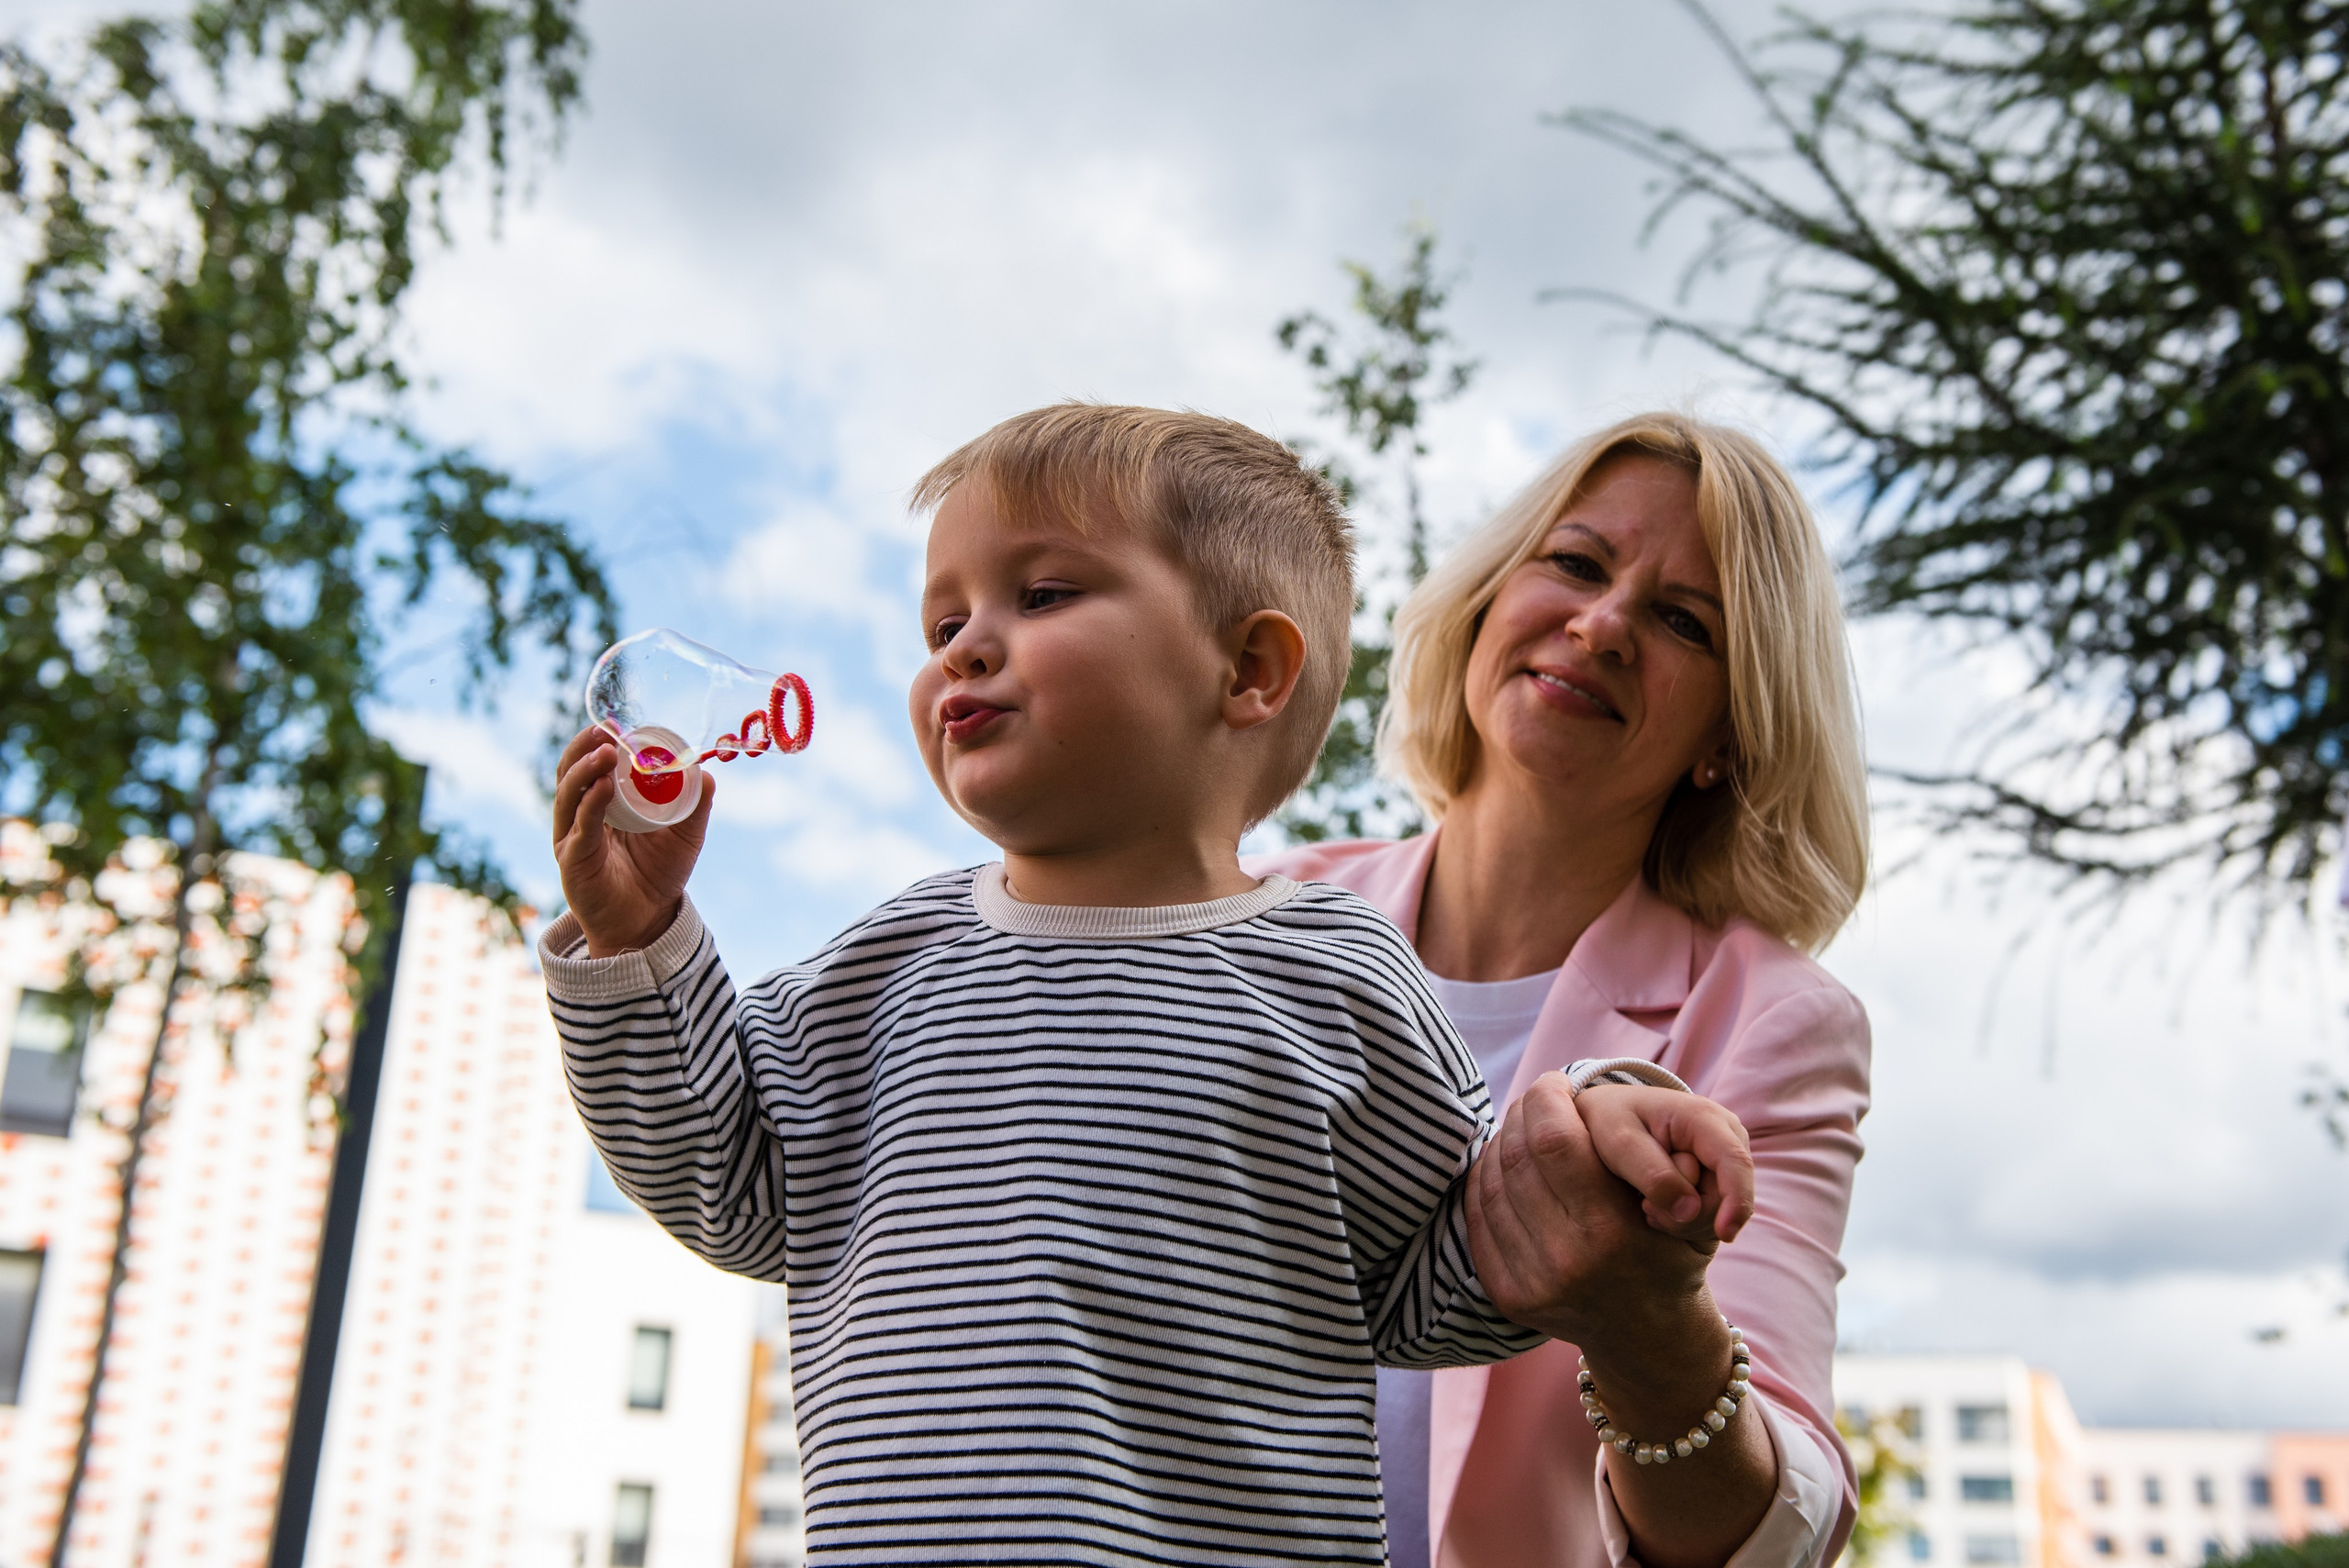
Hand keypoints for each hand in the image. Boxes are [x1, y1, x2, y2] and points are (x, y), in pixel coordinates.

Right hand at [551, 723, 713, 957]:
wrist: (647, 920)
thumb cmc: (659, 873)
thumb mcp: (685, 834)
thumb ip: (695, 804)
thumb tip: (707, 772)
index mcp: (602, 802)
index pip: (590, 763)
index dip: (598, 741)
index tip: (615, 723)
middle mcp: (579, 815)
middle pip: (570, 772)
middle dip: (585, 748)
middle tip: (604, 729)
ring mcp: (571, 835)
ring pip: (569, 794)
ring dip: (586, 770)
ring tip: (606, 752)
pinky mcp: (572, 858)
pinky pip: (580, 826)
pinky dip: (590, 803)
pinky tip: (603, 787)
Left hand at [1464, 1074, 1716, 1347]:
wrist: (1651, 1335)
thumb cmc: (1670, 1254)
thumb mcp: (1686, 1208)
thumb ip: (1653, 1157)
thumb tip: (1604, 1110)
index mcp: (1612, 1234)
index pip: (1554, 1141)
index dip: (1547, 1099)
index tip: (1555, 1082)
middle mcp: (1567, 1261)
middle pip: (1516, 1157)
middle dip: (1521, 1115)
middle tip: (1533, 1099)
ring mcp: (1533, 1283)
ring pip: (1492, 1184)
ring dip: (1501, 1144)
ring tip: (1520, 1127)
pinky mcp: (1509, 1296)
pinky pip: (1479, 1218)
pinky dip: (1485, 1181)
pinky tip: (1504, 1165)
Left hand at [1576, 1084, 1755, 1245]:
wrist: (1612, 1111)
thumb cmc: (1611, 1121)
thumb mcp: (1619, 1143)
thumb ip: (1653, 1175)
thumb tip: (1690, 1210)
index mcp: (1704, 1118)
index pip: (1735, 1162)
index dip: (1736, 1200)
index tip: (1724, 1235)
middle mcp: (1727, 1135)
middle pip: (1728, 1194)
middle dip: (1690, 1215)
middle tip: (1645, 1207)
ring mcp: (1727, 1156)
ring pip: (1723, 1208)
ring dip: (1685, 1219)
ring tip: (1648, 1202)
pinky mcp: (1723, 1175)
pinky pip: (1717, 1212)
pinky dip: (1688, 1219)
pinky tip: (1661, 1206)